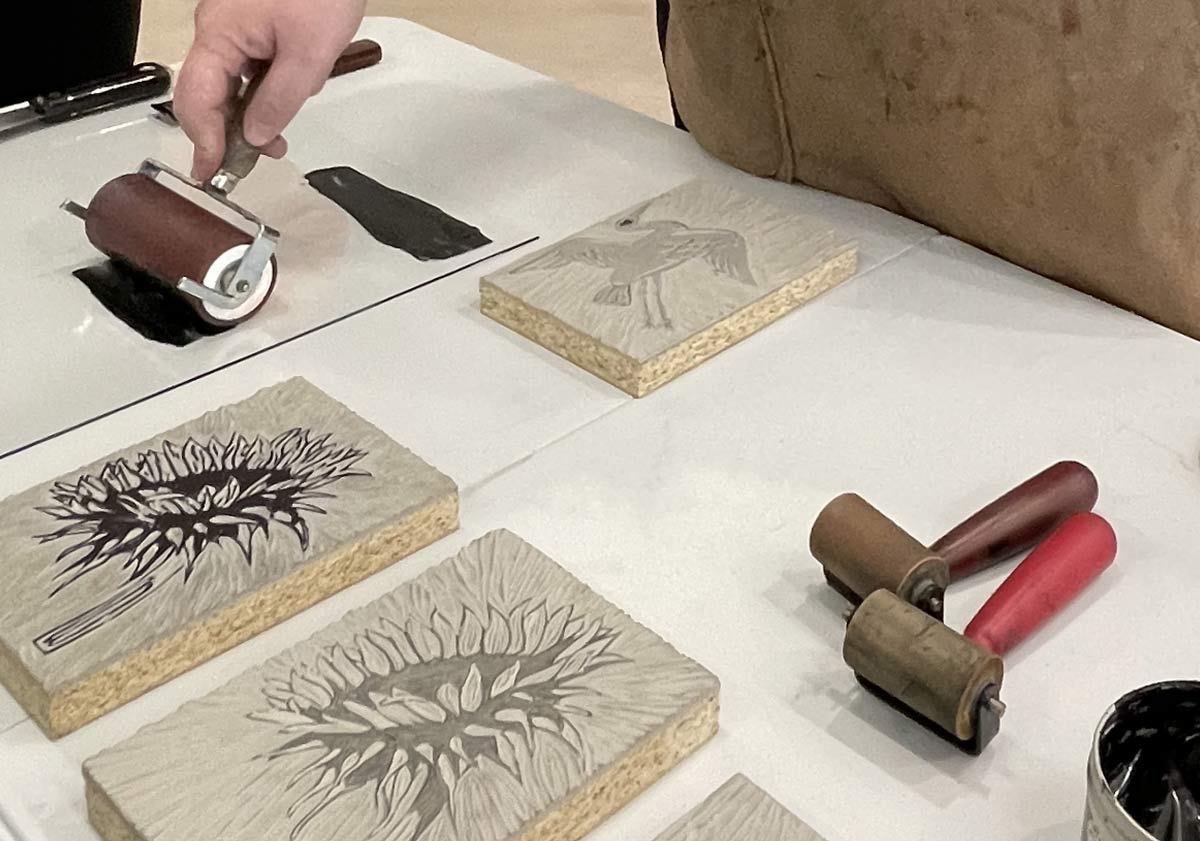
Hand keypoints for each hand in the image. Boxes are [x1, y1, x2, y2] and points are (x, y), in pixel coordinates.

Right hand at [175, 0, 365, 179]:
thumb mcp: (309, 55)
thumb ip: (280, 100)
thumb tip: (254, 135)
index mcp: (219, 35)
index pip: (197, 100)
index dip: (203, 141)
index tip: (212, 174)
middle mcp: (216, 29)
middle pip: (206, 94)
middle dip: (226, 133)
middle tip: (250, 163)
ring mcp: (232, 26)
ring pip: (228, 83)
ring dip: (248, 114)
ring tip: (276, 139)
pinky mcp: (251, 23)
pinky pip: (245, 66)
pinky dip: (259, 91)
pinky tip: (284, 100)